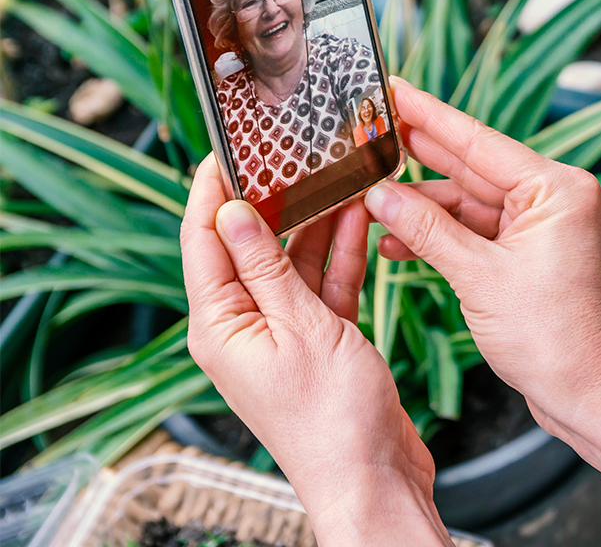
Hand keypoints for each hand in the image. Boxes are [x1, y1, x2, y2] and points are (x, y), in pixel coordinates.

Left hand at [180, 155, 451, 545]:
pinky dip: (341, 255)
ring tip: (337, 178)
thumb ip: (267, 267)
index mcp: (220, 326)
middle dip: (275, 201)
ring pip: (293, 261)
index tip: (228, 148)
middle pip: (250, 246)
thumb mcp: (299, 327)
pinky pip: (324, 284)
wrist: (374, 475)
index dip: (212, 192)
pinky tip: (359, 220)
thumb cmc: (332, 419)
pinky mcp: (322, 338)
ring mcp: (284, 333)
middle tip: (295, 154)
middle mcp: (245, 326)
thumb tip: (231, 213)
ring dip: (317, 224)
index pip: (203, 242)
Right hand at [365, 79, 600, 431]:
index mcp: (558, 189)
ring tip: (371, 202)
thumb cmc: (552, 339)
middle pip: (474, 168)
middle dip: (420, 159)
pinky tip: (398, 241)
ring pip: (472, 204)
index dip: (430, 116)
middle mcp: (557, 199)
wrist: (588, 393)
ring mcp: (546, 226)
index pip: (480, 142)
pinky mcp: (533, 254)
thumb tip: (381, 195)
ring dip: (424, 209)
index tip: (394, 91)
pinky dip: (443, 237)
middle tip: (371, 135)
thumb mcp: (479, 277)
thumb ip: (427, 231)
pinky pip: (480, 232)